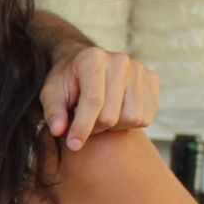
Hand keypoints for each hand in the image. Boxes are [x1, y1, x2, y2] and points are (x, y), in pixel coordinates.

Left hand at [41, 46, 158, 150]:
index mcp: (93, 59)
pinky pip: (146, 117)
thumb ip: (53, 111)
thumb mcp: (51, 93)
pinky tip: (117, 114)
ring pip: (132, 118)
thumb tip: (58, 130)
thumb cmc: (68, 81)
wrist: (87, 65)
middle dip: (95, 128)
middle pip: (112, 114)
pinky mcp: (152, 80)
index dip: (82, 127)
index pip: (93, 100)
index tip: (73, 145)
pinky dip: (130, 124)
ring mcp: (139, 70)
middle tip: (85, 124)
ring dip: (114, 127)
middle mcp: (120, 61)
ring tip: (100, 118)